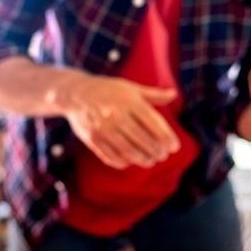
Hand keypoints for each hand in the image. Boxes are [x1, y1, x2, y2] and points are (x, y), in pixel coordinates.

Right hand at [56, 73, 180, 168]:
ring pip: (127, 150)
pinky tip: (131, 161)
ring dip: (142, 159)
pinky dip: (122, 162)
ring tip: (151, 160)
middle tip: (164, 156)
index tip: (175, 147)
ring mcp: (102, 128)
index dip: (166, 136)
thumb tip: (174, 94)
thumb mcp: (131, 88)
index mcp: (129, 101)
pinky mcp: (92, 139)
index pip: (152, 122)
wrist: (76, 93)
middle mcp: (116, 114)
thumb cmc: (109, 90)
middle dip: (156, 150)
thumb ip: (154, 94)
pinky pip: (110, 156)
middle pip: (141, 138)